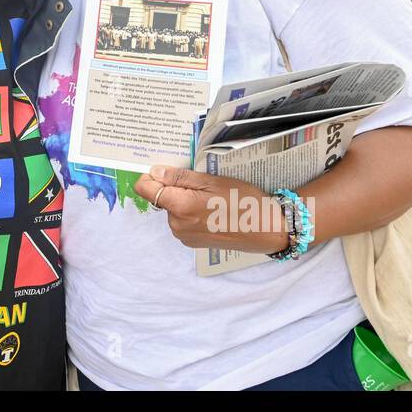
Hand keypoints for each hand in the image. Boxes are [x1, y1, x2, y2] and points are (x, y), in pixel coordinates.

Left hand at [134, 165, 288, 253]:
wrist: (266, 229)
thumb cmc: (243, 200)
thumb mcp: (212, 181)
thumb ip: (180, 177)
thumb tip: (154, 171)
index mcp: (179, 207)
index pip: (145, 188)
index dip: (151, 176)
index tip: (166, 169)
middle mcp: (176, 224)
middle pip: (161, 197)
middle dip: (175, 187)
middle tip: (202, 183)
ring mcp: (184, 236)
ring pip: (172, 209)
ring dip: (184, 200)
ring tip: (211, 197)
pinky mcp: (192, 242)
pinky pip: (182, 221)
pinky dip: (191, 213)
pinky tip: (212, 210)